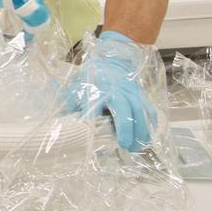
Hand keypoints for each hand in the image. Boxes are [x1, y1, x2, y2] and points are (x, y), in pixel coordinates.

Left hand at [62, 31, 156, 151]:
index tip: (90, 133)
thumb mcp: (74, 91)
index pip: (93, 103)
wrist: (109, 62)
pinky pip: (149, 109)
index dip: (91, 117)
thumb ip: (69, 107)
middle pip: (124, 107)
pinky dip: (150, 124)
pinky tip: (147, 138)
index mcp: (95, 88)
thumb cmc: (88, 82)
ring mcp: (130, 90)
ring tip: (136, 148)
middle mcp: (115, 89)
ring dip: (141, 130)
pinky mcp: (141, 94)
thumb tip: (62, 125)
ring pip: (140, 109)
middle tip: (125, 145)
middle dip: (125, 126)